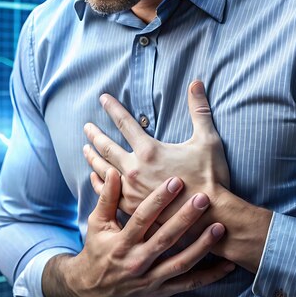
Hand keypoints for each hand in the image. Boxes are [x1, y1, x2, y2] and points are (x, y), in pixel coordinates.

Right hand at [46, 169, 234, 296]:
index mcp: (121, 243)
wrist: (93, 291)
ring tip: (220, 227)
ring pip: (180, 263)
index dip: (158, 200)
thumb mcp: (97, 224)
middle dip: (185, 218)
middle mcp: (136, 262)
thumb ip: (108, 198)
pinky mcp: (162, 292)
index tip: (176, 181)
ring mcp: (150, 279)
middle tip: (204, 198)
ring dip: (202, 246)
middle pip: (165, 239)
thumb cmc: (98, 250)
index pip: (142, 218)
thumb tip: (112, 171)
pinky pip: (189, 284)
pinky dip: (210, 276)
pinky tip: (228, 265)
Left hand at [83, 80, 229, 222]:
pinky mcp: (132, 208)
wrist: (210, 213)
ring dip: (93, 158)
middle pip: (107, 148)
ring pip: (103, 170)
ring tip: (85, 150)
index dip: (112, 108)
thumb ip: (199, 109)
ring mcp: (130, 190)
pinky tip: (95, 179)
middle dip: (95, 135)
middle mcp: (134, 169)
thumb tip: (196, 82)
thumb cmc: (210, 176)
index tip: (103, 98)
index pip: (125, 123)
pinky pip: (108, 194)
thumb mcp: (207, 139)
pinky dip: (99, 184)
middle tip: (86, 127)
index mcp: (149, 150)